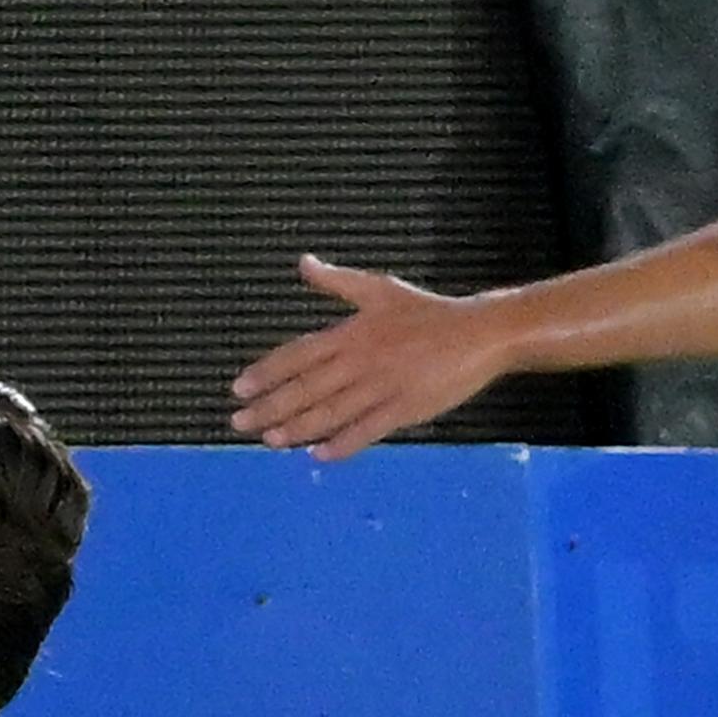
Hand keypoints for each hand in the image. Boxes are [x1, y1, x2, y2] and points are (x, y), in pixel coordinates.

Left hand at [229, 257, 507, 458]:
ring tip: (270, 440)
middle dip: (270, 407)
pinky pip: (366, 431)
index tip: (239, 389)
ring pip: (330, 412)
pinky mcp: (404, 409)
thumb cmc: (427, 313)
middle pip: (306, 388)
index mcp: (351, 332)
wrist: (478, 335)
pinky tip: (318, 454)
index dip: (266, 372)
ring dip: (297, 428)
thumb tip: (303, 263)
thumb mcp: (379, 289)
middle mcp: (360, 361)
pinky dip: (341, 444)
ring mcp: (382, 387)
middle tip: (239, 423)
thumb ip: (337, 281)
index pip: (298, 354)